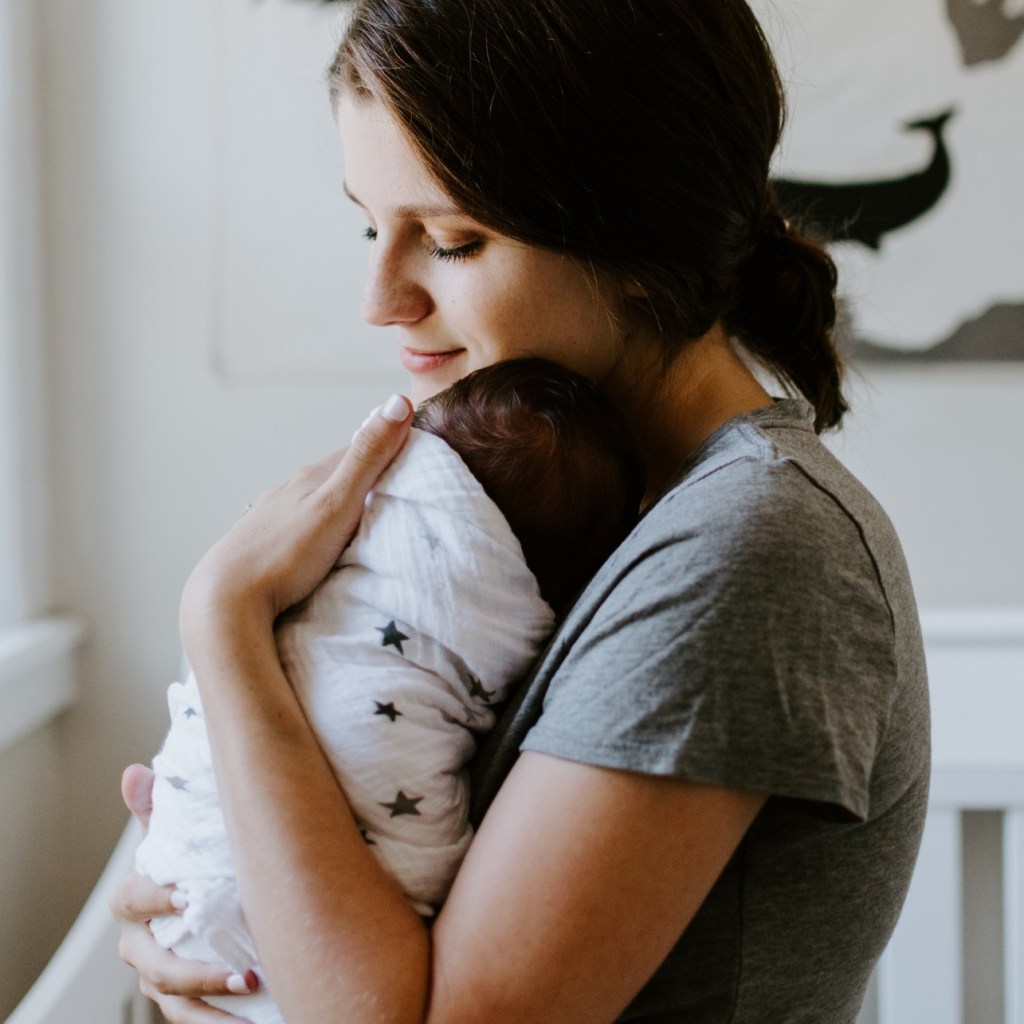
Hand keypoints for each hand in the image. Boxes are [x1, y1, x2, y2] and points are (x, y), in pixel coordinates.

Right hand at [112, 765, 257, 1021]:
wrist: (197, 896)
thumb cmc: (185, 861)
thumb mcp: (173, 834)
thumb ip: (156, 808)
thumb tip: (135, 772)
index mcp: (135, 900)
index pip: (131, 900)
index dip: (154, 898)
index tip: (187, 897)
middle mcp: (141, 943)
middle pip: (152, 963)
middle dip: (192, 970)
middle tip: (238, 969)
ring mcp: (158, 974)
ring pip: (171, 997)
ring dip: (209, 1002)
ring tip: (253, 992)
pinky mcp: (179, 997)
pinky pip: (191, 1017)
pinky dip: (217, 1021)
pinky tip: (251, 1018)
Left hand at [180, 396, 412, 651]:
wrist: (225, 600)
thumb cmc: (285, 555)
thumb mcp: (337, 503)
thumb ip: (368, 457)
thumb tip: (398, 400)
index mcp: (311, 476)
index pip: (359, 450)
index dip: (389, 449)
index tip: (418, 459)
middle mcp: (289, 489)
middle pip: (337, 475)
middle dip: (367, 478)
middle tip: (400, 493)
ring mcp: (273, 516)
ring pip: (316, 500)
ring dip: (342, 504)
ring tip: (366, 522)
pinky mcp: (262, 543)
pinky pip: (300, 526)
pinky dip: (319, 527)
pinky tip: (322, 544)